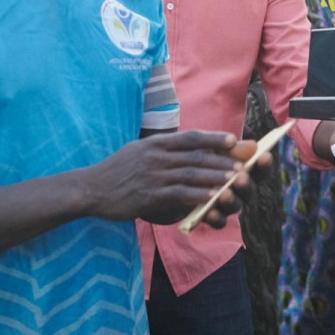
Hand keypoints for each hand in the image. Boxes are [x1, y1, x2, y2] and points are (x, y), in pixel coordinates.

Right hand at [86, 131, 258, 226]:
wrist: (91, 189)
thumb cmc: (115, 171)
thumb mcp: (137, 151)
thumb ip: (160, 148)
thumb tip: (184, 146)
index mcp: (155, 143)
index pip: (190, 137)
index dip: (214, 138)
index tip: (233, 140)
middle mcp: (156, 156)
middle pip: (196, 155)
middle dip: (223, 160)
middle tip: (244, 164)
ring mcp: (153, 175)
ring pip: (192, 174)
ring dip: (216, 176)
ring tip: (236, 180)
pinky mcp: (149, 195)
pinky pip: (180, 194)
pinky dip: (199, 195)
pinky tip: (213, 198)